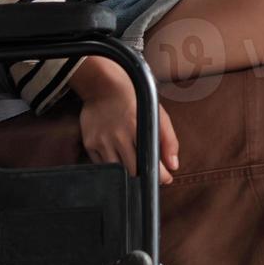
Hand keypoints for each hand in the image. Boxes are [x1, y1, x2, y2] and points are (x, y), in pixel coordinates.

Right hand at [76, 63, 178, 184]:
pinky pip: (102, 165)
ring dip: (128, 172)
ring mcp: (102, 141)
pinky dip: (112, 166)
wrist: (103, 86)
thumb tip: (173, 166)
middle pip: (133, 171)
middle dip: (145, 175)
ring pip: (117, 171)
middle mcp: (118, 136)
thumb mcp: (158, 114)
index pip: (150, 163)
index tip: (165, 178)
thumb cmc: (133, 100)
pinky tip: (118, 155)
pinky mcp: (90, 144)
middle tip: (150, 171)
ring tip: (134, 163)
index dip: (160, 175)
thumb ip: (169, 141)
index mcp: (137, 128)